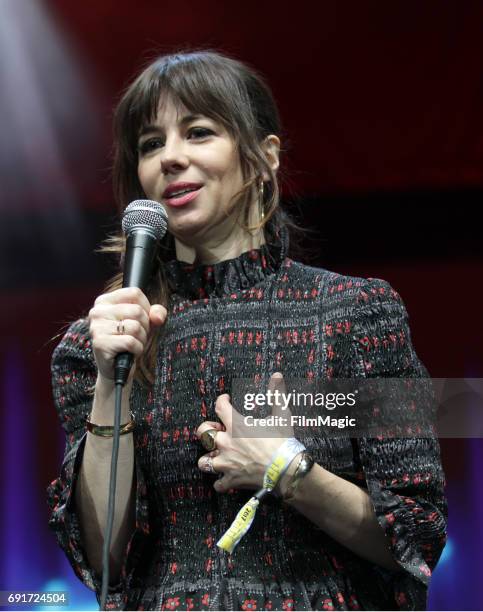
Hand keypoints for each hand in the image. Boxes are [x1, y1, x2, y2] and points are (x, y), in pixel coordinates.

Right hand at [88, 287, 166, 381]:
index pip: (135, 293)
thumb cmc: (129, 341)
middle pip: (137, 310)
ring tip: (132, 344)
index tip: (142, 320)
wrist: (116, 368)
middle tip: (136, 336)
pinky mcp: (100, 343)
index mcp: (104, 301)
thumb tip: (158, 316)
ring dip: (141, 339)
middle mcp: (97, 311)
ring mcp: (97, 327)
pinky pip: (131, 342)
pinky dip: (137, 349)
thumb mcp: (145, 322)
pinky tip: (129, 352)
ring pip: (135, 327)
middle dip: (145, 326)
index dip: (146, 307)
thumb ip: (156, 313)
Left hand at [196, 372, 294, 492]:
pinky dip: (221, 482)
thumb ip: (277, 394)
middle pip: (203, 433)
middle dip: (207, 431)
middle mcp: (226, 442)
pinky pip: (218, 484)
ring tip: (216, 457)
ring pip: (203, 461)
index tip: (225, 400)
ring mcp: (226, 462)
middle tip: (217, 431)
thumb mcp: (281, 415)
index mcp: (236, 425)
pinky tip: (226, 479)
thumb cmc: (283, 442)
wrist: (286, 469)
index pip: (220, 407)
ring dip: (209, 459)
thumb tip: (278, 375)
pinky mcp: (231, 479)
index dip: (221, 401)